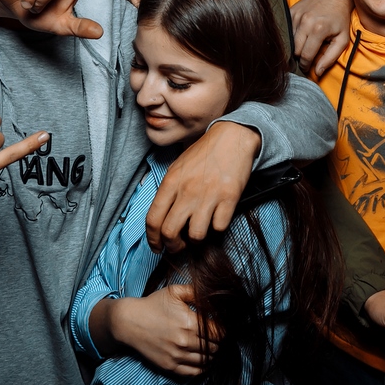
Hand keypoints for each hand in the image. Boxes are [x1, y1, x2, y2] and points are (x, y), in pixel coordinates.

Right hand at [110, 285, 220, 376]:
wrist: (129, 321)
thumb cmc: (153, 305)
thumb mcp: (175, 292)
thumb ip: (197, 292)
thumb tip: (215, 297)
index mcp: (190, 322)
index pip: (219, 332)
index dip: (223, 328)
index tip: (220, 325)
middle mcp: (185, 341)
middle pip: (215, 347)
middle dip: (218, 341)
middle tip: (214, 335)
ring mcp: (177, 355)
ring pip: (206, 360)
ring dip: (211, 354)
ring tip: (209, 346)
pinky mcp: (169, 365)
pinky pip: (193, 372)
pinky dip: (202, 367)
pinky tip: (202, 359)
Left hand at [146, 121, 259, 252]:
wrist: (232, 137)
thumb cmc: (204, 154)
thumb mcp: (178, 167)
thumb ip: (168, 191)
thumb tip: (161, 218)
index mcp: (171, 182)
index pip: (153, 219)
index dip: (153, 239)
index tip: (157, 247)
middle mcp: (187, 190)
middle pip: (170, 232)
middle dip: (173, 246)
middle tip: (178, 246)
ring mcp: (208, 195)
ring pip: (196, 235)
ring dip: (197, 238)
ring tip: (199, 230)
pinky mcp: (229, 198)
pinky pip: (219, 227)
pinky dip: (218, 226)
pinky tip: (217, 217)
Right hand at [289, 0, 351, 74]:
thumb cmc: (340, 18)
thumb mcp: (342, 39)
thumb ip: (330, 58)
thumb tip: (318, 72)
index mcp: (318, 29)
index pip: (306, 56)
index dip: (305, 66)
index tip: (306, 69)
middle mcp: (305, 22)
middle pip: (295, 49)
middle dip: (299, 57)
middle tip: (305, 58)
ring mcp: (296, 15)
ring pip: (289, 40)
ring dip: (295, 46)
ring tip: (304, 46)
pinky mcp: (291, 10)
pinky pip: (286, 29)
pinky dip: (291, 35)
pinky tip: (301, 34)